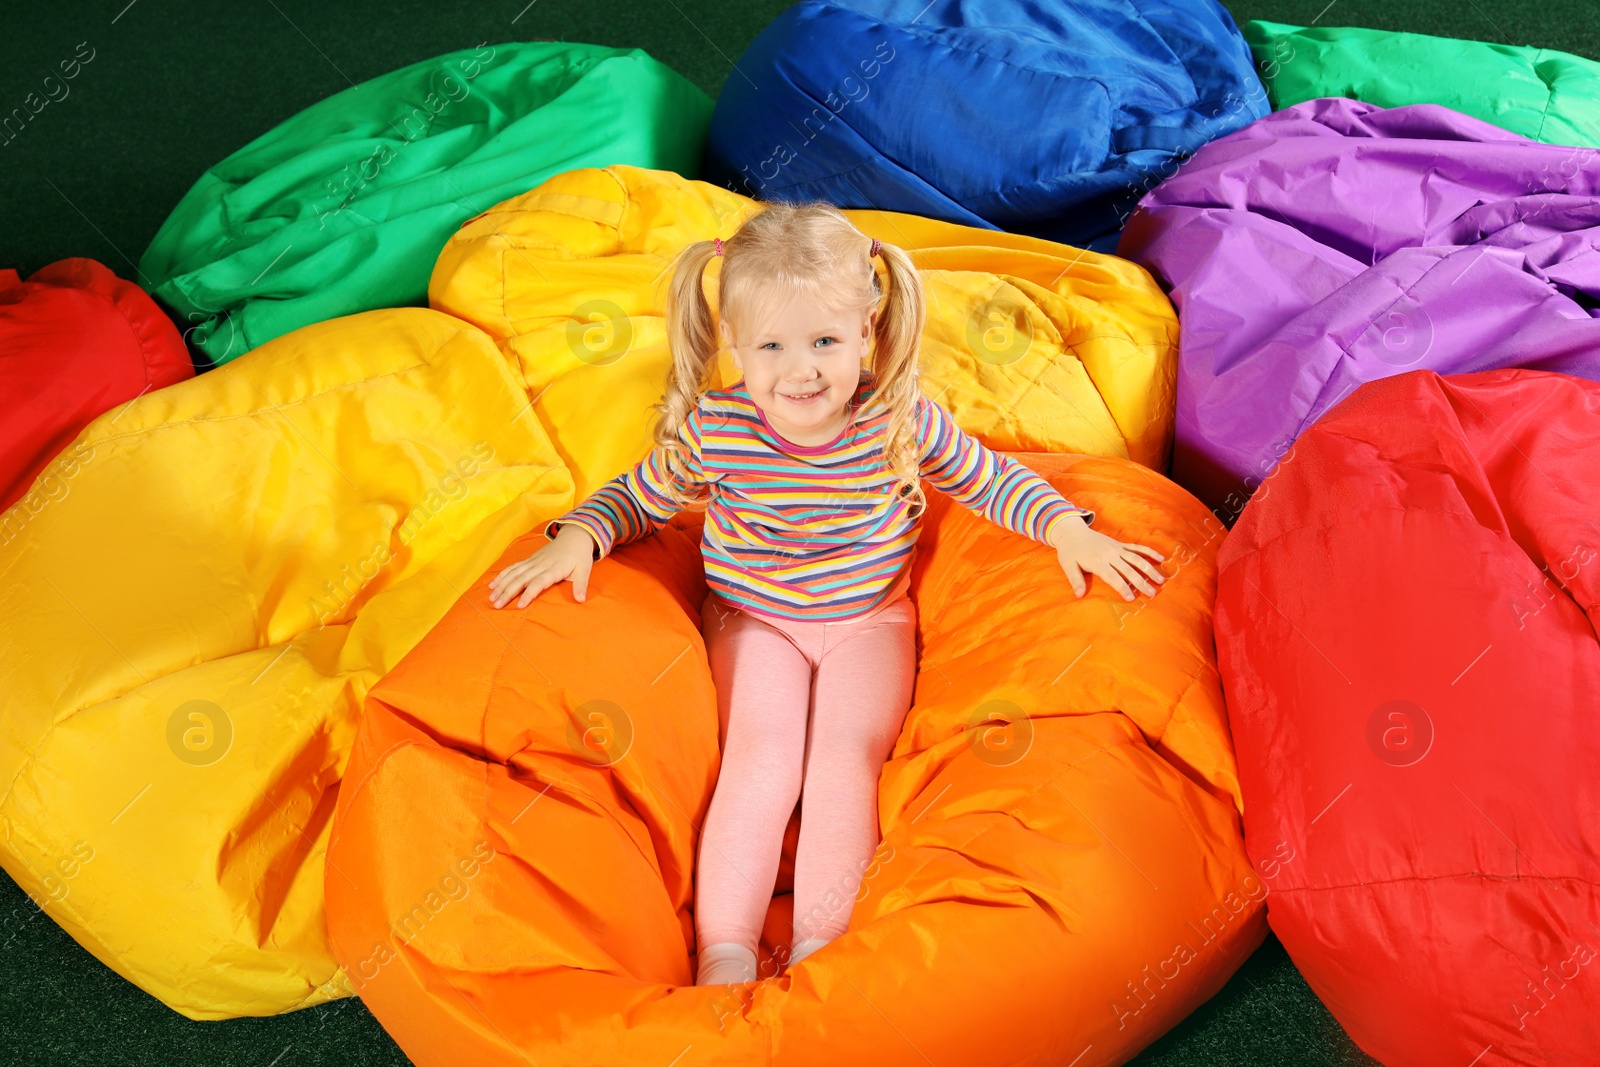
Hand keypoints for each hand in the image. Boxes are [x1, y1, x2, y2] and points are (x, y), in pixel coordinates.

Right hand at [488, 524, 597, 607]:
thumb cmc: (580, 556)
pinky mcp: (529, 559)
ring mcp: (533, 561)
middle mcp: (540, 565)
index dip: (528, 594)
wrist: (574, 536)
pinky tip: (493, 584)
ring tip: (492, 598)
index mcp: (553, 569)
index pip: (538, 583)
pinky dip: (502, 575)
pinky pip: (513, 567)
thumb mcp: (585, 570)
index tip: (519, 605)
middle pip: (521, 579)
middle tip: (497, 606)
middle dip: (508, 592)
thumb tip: (581, 600)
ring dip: (502, 585)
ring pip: (514, 573)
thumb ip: (581, 585)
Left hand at [1048, 513, 1165, 600]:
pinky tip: (1161, 558)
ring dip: (1150, 569)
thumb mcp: (1068, 566)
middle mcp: (1110, 555)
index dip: (1122, 588)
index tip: (1131, 598)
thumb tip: (1079, 595)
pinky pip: (1137, 548)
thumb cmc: (1069, 551)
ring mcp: (1117, 549)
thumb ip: (1075, 580)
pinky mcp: (1120, 544)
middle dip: (1141, 582)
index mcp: (1097, 562)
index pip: (1113, 577)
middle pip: (1129, 570)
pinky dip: (1149, 552)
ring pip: (1137, 559)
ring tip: (1161, 580)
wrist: (1072, 531)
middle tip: (1152, 594)